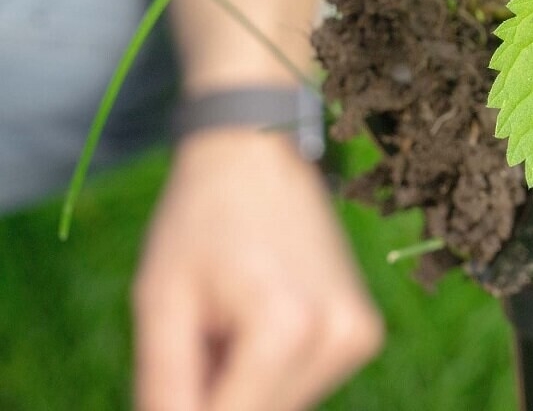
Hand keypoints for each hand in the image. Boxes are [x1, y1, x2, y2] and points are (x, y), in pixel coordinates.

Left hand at [133, 128, 382, 410]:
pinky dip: (272, 371)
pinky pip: (306, 384)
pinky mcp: (366, 333)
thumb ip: (164, 387)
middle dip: (218, 394)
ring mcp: (360, 336)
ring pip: (283, 407)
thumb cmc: (202, 219)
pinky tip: (258, 318)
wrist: (259, 152)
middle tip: (201, 334)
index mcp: (287, 327)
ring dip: (245, 386)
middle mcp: (339, 336)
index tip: (181, 365)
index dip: (187, 409)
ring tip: (228, 320)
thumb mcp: (161, 301)